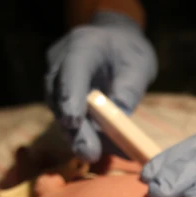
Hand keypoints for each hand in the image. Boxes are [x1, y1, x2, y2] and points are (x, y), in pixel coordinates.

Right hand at [45, 11, 156, 162]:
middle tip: (88, 153)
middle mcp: (61, 61)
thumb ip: (128, 88)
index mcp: (83, 45)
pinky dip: (82, 134)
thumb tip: (119, 116)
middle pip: (60, 96)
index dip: (71, 95)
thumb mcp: (139, 65)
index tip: (73, 121)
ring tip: (93, 155)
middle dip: (74, 128)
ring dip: (76, 136)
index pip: (72, 69)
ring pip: (59, 111)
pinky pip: (66, 117)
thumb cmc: (129, 51)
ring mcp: (57, 78)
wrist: (114, 41)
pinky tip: (99, 149)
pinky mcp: (59, 96)